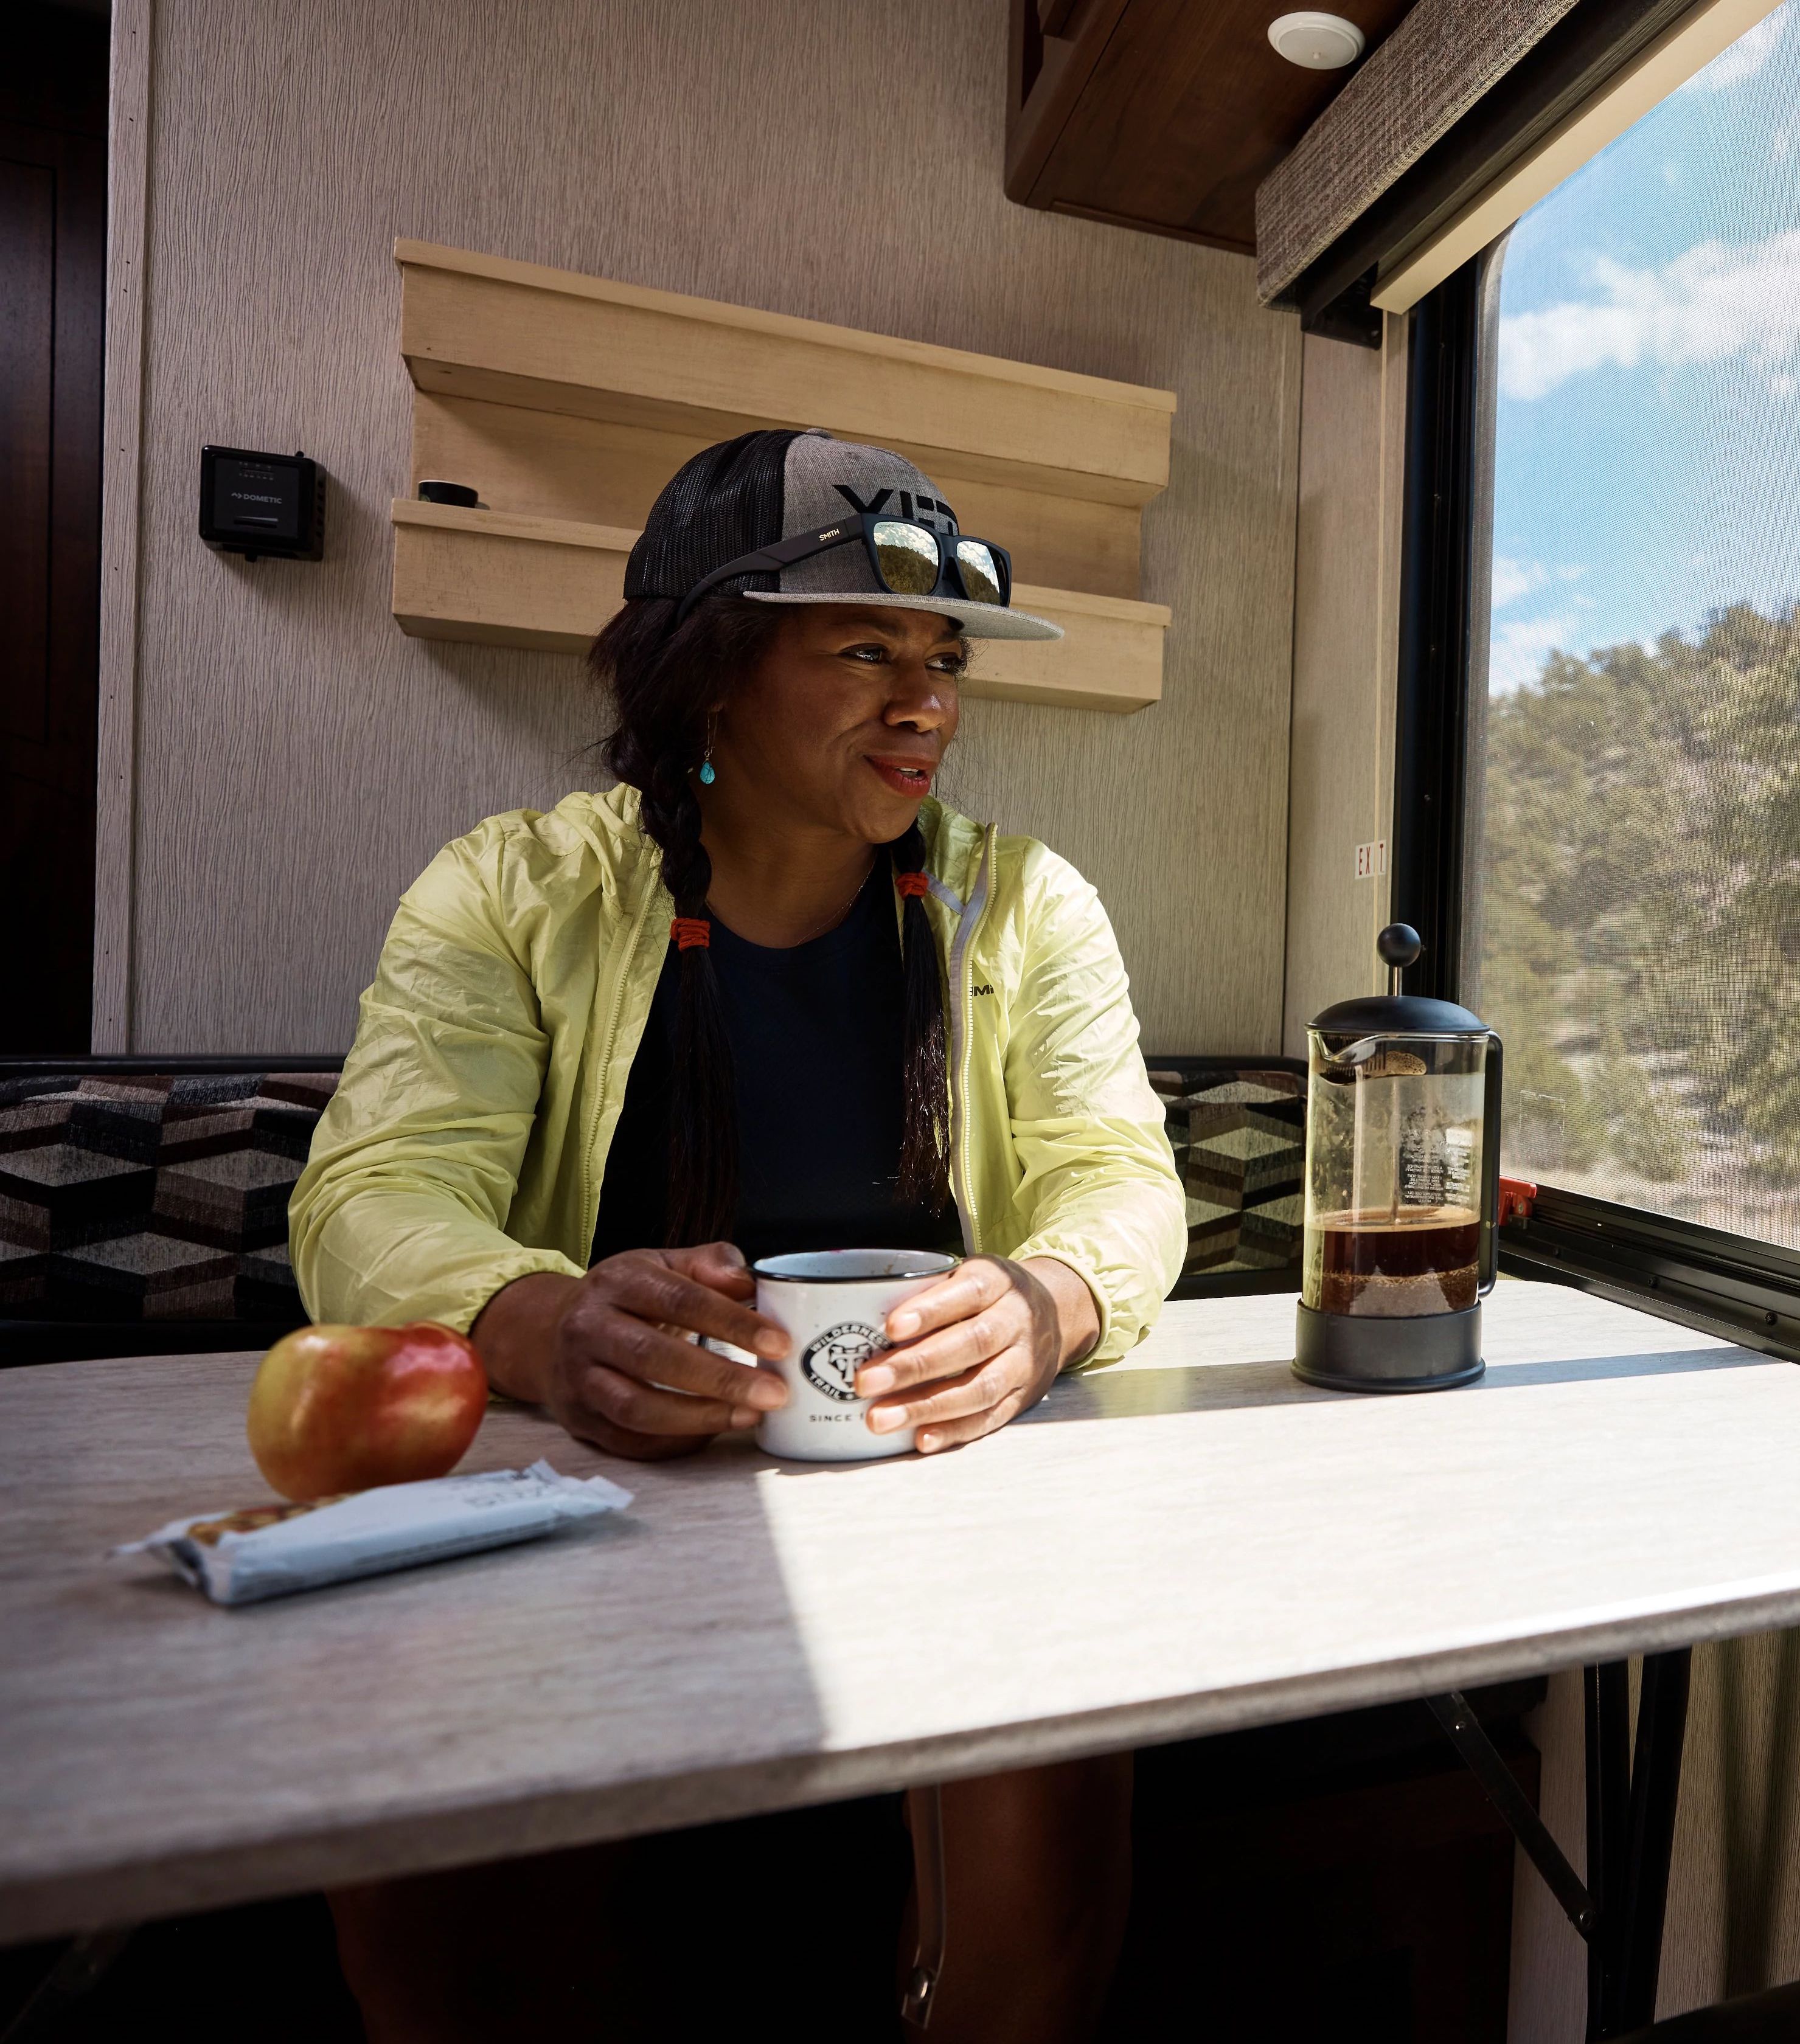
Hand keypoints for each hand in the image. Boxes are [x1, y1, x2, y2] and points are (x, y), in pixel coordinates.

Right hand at [472, 1245, 789, 1460]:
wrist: (551, 1332)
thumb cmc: (627, 1298)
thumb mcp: (664, 1264)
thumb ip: (711, 1264)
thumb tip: (748, 1282)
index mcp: (617, 1281)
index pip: (679, 1299)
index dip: (732, 1322)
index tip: (779, 1343)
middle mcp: (588, 1327)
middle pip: (654, 1358)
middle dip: (721, 1379)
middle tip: (774, 1392)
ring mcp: (578, 1377)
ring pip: (637, 1407)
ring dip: (700, 1417)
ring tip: (750, 1416)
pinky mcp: (579, 1418)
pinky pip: (629, 1441)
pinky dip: (676, 1442)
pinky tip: (713, 1432)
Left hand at [853, 1255, 1098, 1454]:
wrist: (1058, 1312)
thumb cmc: (988, 1294)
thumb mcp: (967, 1273)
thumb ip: (925, 1289)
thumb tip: (851, 1311)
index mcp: (998, 1282)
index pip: (968, 1292)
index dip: (930, 1311)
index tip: (890, 1328)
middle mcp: (1017, 1321)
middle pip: (971, 1343)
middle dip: (915, 1366)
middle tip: (864, 1382)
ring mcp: (1024, 1363)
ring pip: (979, 1388)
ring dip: (927, 1407)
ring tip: (880, 1419)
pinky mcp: (1023, 1398)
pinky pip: (990, 1419)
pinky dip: (954, 1431)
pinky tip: (920, 1439)